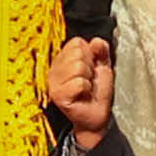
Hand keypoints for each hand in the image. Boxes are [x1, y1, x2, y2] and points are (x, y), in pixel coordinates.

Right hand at [39, 35, 116, 149]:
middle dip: (90, 67)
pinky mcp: (57, 95)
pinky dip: (86, 89)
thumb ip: (101, 51)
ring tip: (85, 88)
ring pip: (78, 67)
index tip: (90, 69)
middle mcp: (54, 69)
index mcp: (62, 59)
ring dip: (88, 79)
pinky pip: (79, 82)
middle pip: (78, 53)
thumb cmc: (96, 92)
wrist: (97, 115)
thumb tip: (96, 41)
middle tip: (88, 80)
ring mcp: (53, 82)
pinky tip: (82, 95)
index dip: (90, 55)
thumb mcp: (102, 66)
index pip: (77, 42)